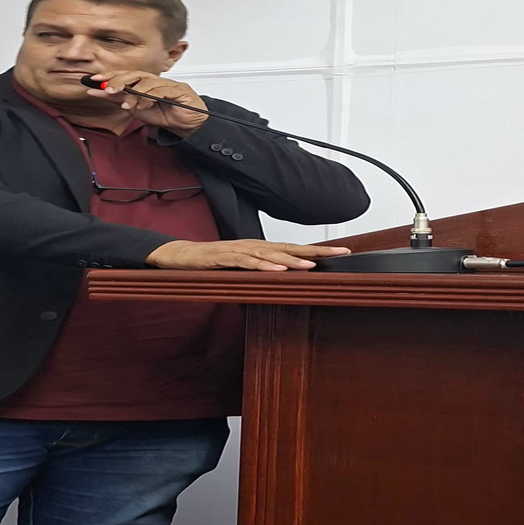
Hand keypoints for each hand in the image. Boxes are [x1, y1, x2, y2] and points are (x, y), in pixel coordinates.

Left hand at [86, 71, 209, 134]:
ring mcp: (167, 84)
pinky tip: (143, 104)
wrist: (187, 125)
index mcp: (144, 83)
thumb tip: (97, 93)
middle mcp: (154, 80)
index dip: (109, 75)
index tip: (94, 79)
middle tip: (107, 88)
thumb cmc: (165, 115)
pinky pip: (162, 90)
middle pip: (135, 74)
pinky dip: (151, 96)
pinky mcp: (179, 90)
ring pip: (148, 81)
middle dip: (119, 80)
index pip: (124, 75)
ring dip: (135, 91)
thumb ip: (118, 100)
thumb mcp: (137, 110)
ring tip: (125, 102)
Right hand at [145, 239, 352, 271]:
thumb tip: (286, 279)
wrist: (181, 255)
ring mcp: (239, 251)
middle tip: (341, 254)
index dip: (318, 251)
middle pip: (290, 248)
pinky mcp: (224, 258)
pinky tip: (276, 271)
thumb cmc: (212, 262)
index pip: (294, 249)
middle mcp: (254, 246)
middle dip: (316, 252)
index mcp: (260, 248)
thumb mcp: (242, 266)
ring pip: (271, 255)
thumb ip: (262, 270)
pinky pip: (246, 262)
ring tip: (312, 266)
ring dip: (292, 260)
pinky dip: (262, 266)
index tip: (343, 253)